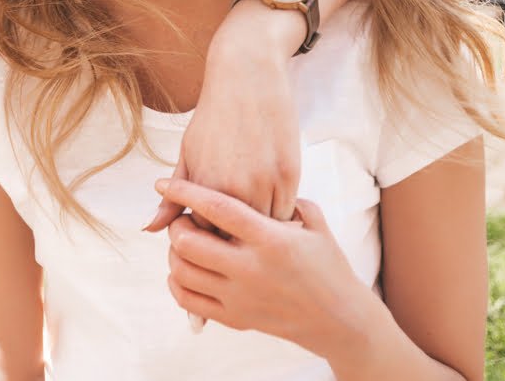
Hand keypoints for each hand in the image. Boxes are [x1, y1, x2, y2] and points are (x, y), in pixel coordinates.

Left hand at [145, 3, 301, 232]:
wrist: (246, 77)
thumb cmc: (213, 118)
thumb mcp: (188, 155)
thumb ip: (173, 198)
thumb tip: (149, 229)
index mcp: (206, 187)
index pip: (206, 237)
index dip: (207, 238)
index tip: (210, 231)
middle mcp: (237, 189)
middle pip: (237, 238)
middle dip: (234, 239)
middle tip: (232, 227)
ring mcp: (267, 183)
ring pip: (265, 229)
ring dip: (259, 230)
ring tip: (252, 220)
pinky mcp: (291, 174)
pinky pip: (286, 211)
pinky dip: (277, 214)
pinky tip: (269, 206)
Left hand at [156, 177, 367, 360]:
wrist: (341, 320)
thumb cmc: (328, 266)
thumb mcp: (315, 224)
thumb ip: (287, 199)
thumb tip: (256, 183)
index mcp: (270, 239)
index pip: (216, 208)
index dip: (184, 192)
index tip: (162, 182)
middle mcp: (251, 269)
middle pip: (189, 242)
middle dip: (177, 225)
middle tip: (183, 219)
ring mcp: (241, 297)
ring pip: (182, 271)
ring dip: (174, 253)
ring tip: (185, 243)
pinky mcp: (236, 318)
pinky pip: (187, 300)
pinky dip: (176, 282)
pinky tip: (183, 269)